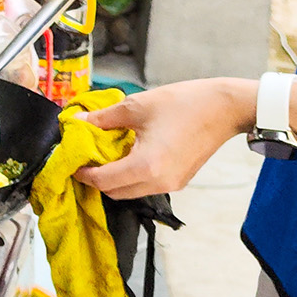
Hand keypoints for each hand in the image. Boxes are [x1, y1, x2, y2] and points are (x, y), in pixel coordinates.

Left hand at [73, 77, 255, 197]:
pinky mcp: (180, 181)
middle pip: (115, 192)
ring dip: (114, 179)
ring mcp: (172, 185)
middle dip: (96, 179)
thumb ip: (103, 119)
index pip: (103, 181)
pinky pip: (147, 186)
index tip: (72, 161)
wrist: (224, 108)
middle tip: (85, 158)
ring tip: (105, 155)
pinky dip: (132, 176)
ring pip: (131, 192)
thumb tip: (78, 123)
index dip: (83, 173)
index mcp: (146, 166)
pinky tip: (128, 155)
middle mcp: (159, 182)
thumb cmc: (183, 103)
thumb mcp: (136, 106)